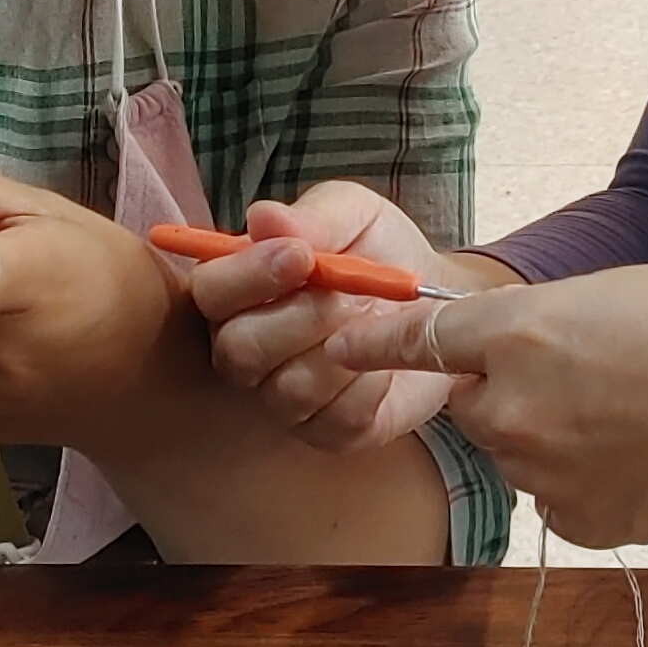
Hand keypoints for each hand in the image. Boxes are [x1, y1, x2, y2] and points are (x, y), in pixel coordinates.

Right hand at [186, 182, 490, 452]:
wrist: (438, 298)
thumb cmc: (380, 250)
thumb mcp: (353, 215)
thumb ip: (311, 217)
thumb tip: (263, 217)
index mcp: (239, 289)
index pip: (209, 291)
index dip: (247, 276)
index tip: (299, 257)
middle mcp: (246, 349)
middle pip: (238, 350)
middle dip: (300, 319)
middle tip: (351, 295)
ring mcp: (282, 398)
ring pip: (289, 389)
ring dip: (343, 350)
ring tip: (375, 320)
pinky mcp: (328, 432)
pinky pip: (339, 420)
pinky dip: (373, 384)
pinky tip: (388, 358)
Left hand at [322, 265, 647, 549]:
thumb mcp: (602, 293)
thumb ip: (530, 326)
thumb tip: (498, 356)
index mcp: (518, 335)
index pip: (417, 341)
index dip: (372, 343)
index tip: (335, 346)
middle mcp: (515, 410)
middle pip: (473, 406)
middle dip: (505, 393)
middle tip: (582, 373)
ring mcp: (547, 476)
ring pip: (518, 456)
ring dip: (548, 439)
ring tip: (630, 413)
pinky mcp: (582, 523)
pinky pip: (558, 500)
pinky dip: (586, 482)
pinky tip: (642, 456)